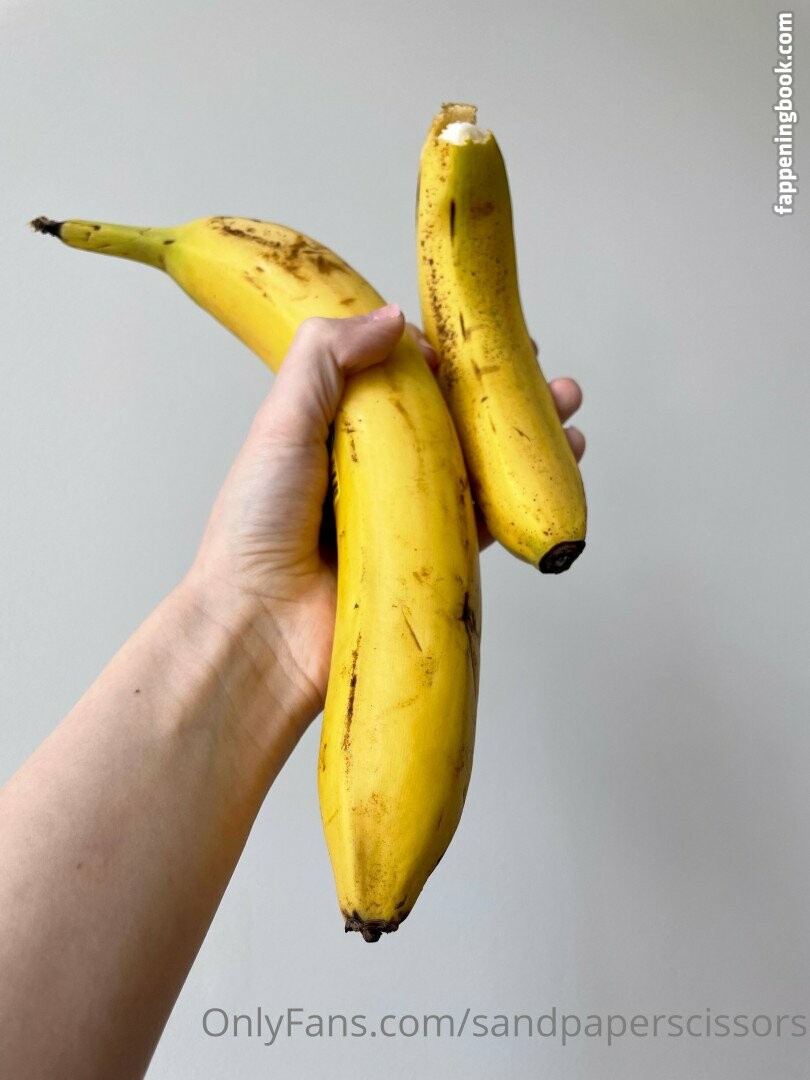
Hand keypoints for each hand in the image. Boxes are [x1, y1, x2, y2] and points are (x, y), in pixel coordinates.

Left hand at [188, 306, 584, 737]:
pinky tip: (558, 466)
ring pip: (478, 465)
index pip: (402, 379)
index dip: (444, 355)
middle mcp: (375, 471)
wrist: (258, 628)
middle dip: (499, 391)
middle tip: (539, 367)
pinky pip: (485, 520)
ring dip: (524, 435)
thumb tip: (394, 318)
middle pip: (450, 418)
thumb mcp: (279, 423)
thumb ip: (324, 359)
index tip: (476, 337)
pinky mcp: (430, 559)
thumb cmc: (254, 529)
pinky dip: (522, 493)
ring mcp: (405, 516)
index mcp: (337, 431)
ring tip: (565, 405)